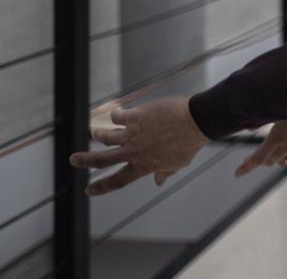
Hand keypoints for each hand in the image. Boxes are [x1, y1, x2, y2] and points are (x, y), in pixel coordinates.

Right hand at [69, 97, 207, 195]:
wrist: (196, 121)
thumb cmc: (189, 143)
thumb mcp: (178, 163)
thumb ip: (165, 172)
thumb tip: (159, 183)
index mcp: (144, 166)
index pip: (118, 180)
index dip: (101, 187)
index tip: (88, 190)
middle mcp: (134, 151)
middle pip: (101, 160)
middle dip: (85, 161)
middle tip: (73, 160)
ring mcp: (133, 133)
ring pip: (105, 136)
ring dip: (98, 135)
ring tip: (93, 133)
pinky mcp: (135, 116)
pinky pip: (117, 116)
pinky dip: (114, 115)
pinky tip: (115, 113)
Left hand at [235, 112, 286, 176]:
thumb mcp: (278, 108)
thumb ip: (260, 120)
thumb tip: (246, 128)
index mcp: (277, 138)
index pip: (257, 159)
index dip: (246, 167)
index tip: (237, 173)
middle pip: (270, 161)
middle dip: (263, 158)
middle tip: (259, 152)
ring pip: (285, 162)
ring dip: (279, 157)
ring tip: (281, 146)